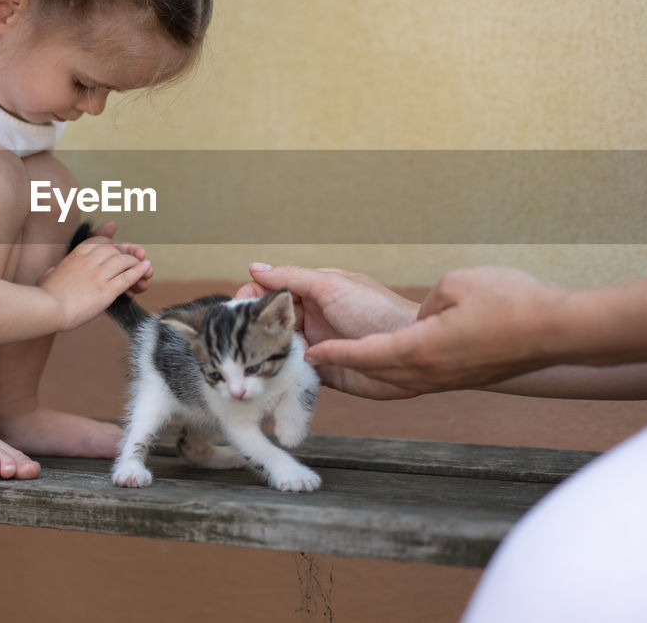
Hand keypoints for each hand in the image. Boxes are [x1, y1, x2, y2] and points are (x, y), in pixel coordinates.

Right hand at [38, 232, 150, 331]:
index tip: (120, 251)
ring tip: (144, 270)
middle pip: (116, 250)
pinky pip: (127, 277)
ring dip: (136, 264)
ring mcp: (98, 275)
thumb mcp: (47, 276)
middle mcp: (90, 260)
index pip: (101, 242)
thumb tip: (52, 272)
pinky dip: (139, 273)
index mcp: (77, 254)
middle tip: (137, 260)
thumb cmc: (44, 296)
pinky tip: (146, 272)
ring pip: (125, 261)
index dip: (114, 245)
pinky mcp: (106, 290)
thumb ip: (53, 272)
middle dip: (129, 254)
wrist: (46, 309)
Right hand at [237, 264, 420, 399]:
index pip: (271, 292)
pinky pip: (292, 375)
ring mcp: (315, 346)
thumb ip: (292, 278)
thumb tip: (255, 267)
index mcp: (313, 292)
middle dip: (249, 330)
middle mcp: (311, 318)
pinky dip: (277, 376)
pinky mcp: (321, 374)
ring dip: (260, 354)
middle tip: (232, 341)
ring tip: (242, 362)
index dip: (250, 299)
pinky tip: (262, 379)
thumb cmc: (378, 311)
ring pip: (276, 349)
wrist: (414, 352)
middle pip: (268, 322)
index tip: (233, 311)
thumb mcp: (332, 286)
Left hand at [304, 266, 573, 396]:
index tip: (312, 353)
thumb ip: (428, 302)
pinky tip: (390, 361)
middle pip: (375, 373)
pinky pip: (418, 377)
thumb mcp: (456, 286)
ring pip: (396, 378)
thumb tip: (423, 318)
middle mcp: (431, 372)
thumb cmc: (513, 302)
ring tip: (343, 360)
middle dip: (342, 366)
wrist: (561, 331)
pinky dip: (393, 370)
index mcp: (422, 350)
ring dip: (367, 370)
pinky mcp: (464, 376)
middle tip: (317, 357)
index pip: (367, 354)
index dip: (337, 352)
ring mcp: (449, 379)